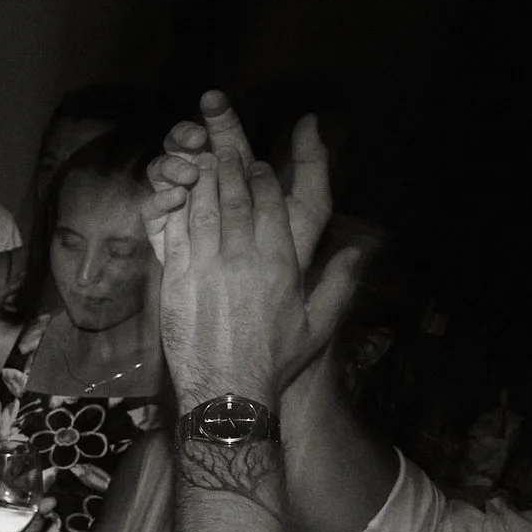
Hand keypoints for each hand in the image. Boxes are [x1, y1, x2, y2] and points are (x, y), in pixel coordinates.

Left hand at [142, 94, 361, 410]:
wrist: (227, 390)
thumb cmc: (275, 361)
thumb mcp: (319, 324)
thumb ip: (340, 283)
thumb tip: (359, 251)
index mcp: (279, 264)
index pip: (272, 206)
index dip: (264, 180)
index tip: (259, 164)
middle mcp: (242, 258)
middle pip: (235, 198)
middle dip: (230, 165)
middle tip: (225, 140)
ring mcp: (205, 266)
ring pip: (203, 208)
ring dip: (202, 178)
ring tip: (199, 153)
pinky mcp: (175, 280)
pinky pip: (173, 233)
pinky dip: (173, 208)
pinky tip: (172, 190)